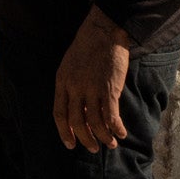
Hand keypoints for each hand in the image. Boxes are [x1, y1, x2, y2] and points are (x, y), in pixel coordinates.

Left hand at [51, 10, 132, 152]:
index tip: (70, 144)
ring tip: (110, 143)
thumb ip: (72, 86)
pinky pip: (111, 116)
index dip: (64, 132)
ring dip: (103, 137)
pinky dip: (116, 128)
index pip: (59, 114)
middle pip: (77, 122)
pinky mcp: (109, 89)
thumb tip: (81, 109)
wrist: (104, 30)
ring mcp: (91, 89)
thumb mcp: (70, 66)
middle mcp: (74, 88)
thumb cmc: (88, 46)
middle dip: (85, 139)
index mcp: (62, 82)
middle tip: (93, 148)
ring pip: (94, 123)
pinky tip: (121, 133)